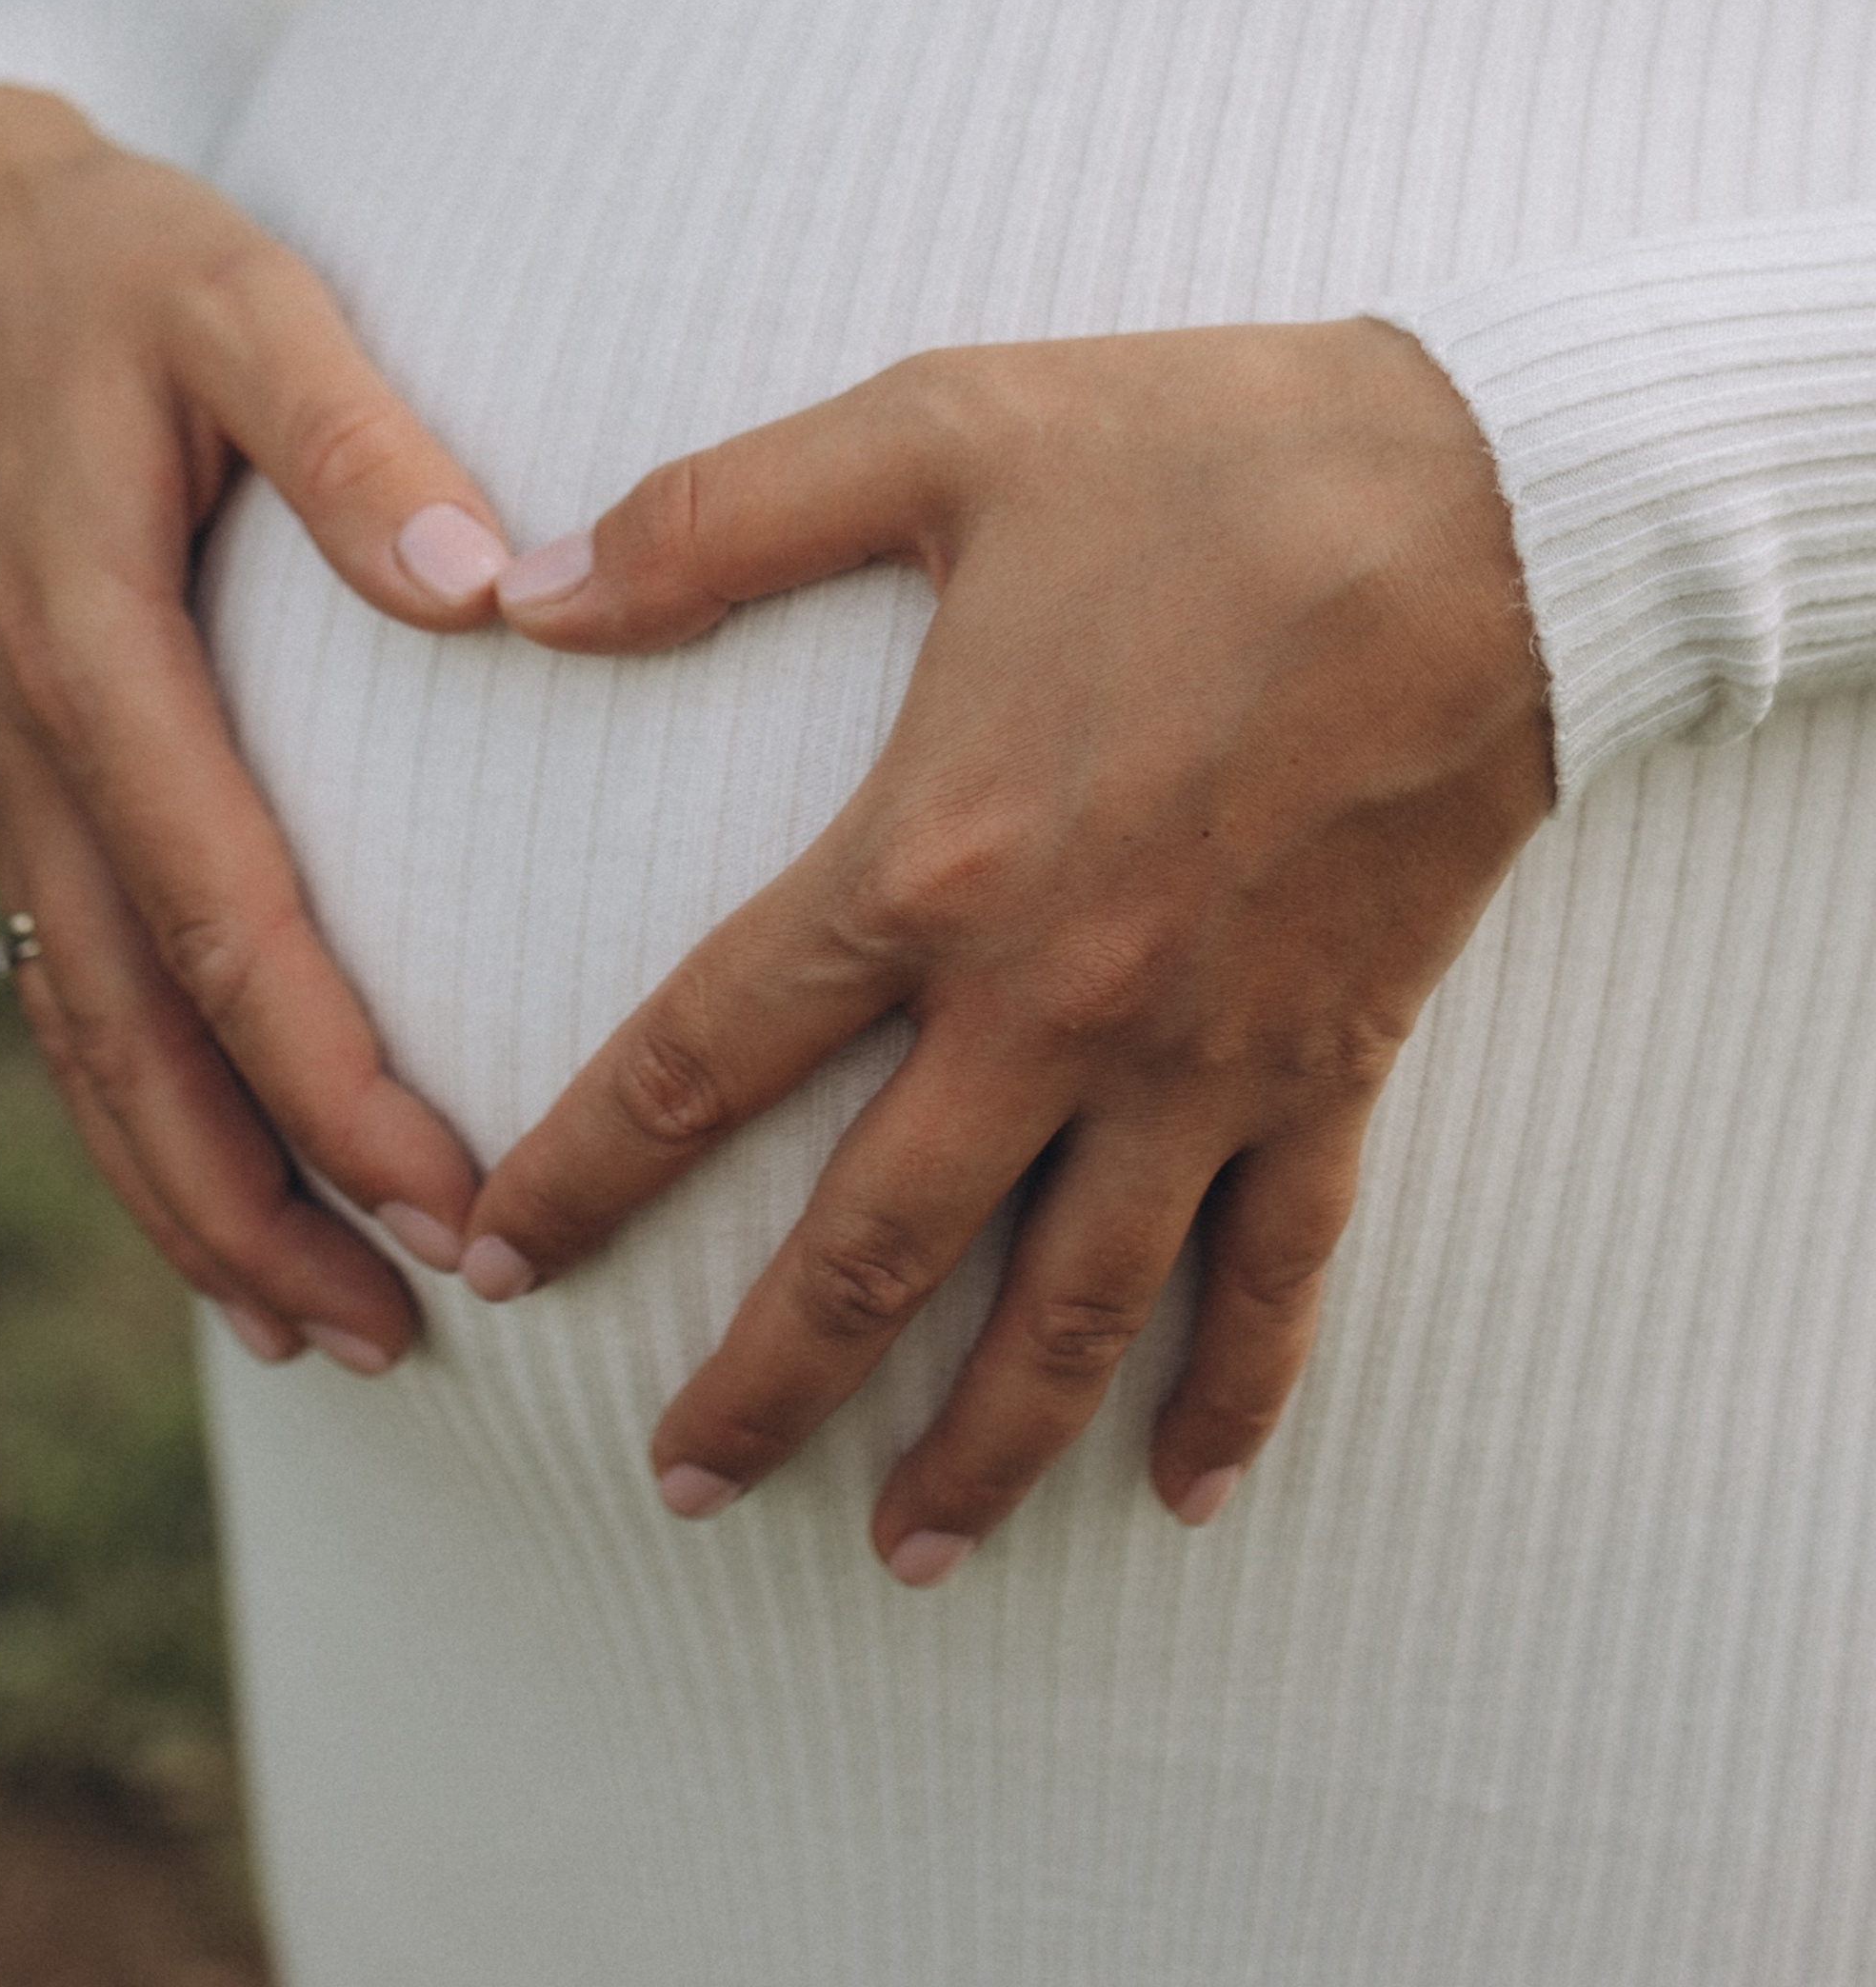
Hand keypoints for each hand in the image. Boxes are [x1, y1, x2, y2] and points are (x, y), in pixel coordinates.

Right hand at [0, 86, 506, 1372]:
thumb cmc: (125, 264)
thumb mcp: (243, 295)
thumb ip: (353, 432)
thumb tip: (484, 590)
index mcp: (88, 640)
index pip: (214, 906)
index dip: (324, 1070)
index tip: (447, 1193)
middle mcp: (32, 735)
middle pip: (128, 1027)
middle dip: (259, 1198)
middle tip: (403, 1332)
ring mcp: (14, 764)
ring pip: (81, 1031)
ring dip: (191, 1193)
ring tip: (325, 1331)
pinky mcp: (30, 765)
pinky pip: (68, 974)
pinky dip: (137, 1105)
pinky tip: (222, 1187)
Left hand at [471, 321, 1551, 1573]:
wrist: (1491, 513)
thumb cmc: (1204, 456)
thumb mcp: (935, 434)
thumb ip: (711, 522)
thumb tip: (519, 591)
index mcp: (929, 858)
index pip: (701, 1055)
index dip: (583, 1169)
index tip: (495, 1256)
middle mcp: (1052, 1000)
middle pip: (869, 1247)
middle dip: (759, 1387)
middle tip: (670, 1486)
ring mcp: (1201, 1056)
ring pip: (1067, 1310)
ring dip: (976, 1445)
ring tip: (894, 1553)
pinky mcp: (1333, 1063)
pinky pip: (1278, 1273)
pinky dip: (1231, 1393)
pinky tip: (1177, 1490)